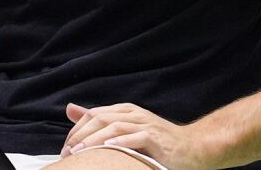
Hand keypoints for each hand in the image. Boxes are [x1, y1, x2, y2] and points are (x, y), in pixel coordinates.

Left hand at [61, 102, 208, 169]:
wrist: (194, 147)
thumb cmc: (158, 141)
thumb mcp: (127, 128)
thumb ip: (100, 120)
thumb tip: (69, 109)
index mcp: (125, 111)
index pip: (93, 114)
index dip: (76, 129)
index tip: (66, 148)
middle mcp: (134, 114)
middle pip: (100, 118)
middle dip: (81, 135)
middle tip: (68, 152)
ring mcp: (146, 124)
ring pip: (114, 126)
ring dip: (95, 140)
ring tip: (81, 151)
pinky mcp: (156, 138)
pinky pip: (136, 138)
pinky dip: (121, 141)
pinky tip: (109, 148)